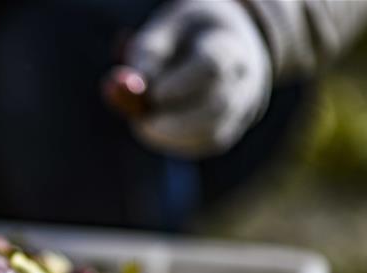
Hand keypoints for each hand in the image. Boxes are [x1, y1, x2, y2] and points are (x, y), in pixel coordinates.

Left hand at [125, 0, 271, 157]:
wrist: (219, 45)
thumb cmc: (181, 40)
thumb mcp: (161, 34)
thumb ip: (144, 56)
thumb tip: (123, 87)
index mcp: (227, 45)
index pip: (211, 66)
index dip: (182, 83)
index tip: (155, 94)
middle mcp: (243, 78)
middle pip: (218, 105)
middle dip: (176, 121)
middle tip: (142, 124)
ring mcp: (242, 106)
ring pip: (215, 132)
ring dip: (173, 135)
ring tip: (144, 124)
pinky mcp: (232, 127)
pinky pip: (207, 143)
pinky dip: (178, 143)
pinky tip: (158, 132)